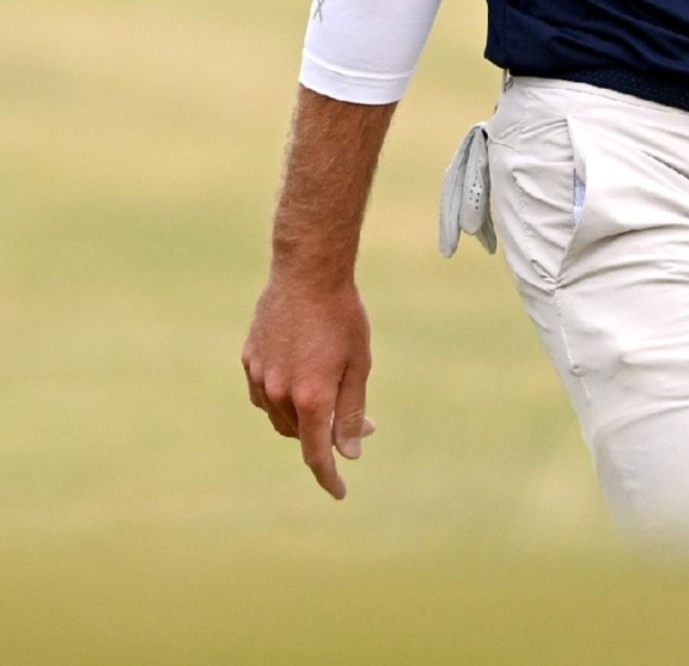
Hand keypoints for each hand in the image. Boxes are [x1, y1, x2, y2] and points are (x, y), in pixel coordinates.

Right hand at [242, 271, 376, 498]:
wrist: (307, 274)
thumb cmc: (342, 317)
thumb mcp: (358, 365)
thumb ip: (352, 411)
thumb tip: (349, 453)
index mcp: (310, 398)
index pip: (316, 454)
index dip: (328, 477)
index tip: (339, 492)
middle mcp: (278, 393)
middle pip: (301, 434)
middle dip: (327, 437)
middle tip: (361, 425)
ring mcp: (259, 376)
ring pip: (279, 417)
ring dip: (304, 419)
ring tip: (333, 399)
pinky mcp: (248, 359)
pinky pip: (264, 394)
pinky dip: (283, 399)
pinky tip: (301, 383)